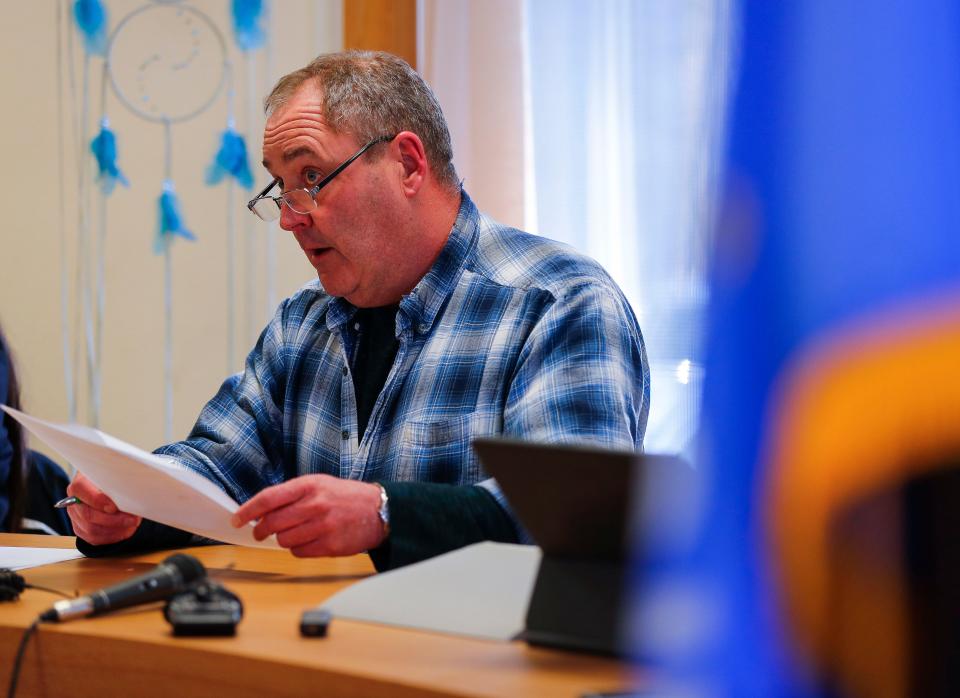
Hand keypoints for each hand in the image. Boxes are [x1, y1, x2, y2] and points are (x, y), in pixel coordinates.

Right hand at [66, 472, 141, 544]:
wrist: (111, 490)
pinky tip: (125, 530)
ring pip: (91, 529)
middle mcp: (75, 500)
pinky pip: (94, 538)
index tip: (114, 507)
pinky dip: (112, 536)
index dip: (97, 499)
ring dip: (115, 529)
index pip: (80, 489)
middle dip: (113, 520)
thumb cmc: (114, 482)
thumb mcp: (118, 477)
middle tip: (132, 519)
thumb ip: (119, 483)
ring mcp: (76, 516)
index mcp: (81, 482)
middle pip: (88, 514)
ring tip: (131, 524)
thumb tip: (131, 493)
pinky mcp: (81, 529)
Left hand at [230, 474, 385, 556]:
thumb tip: (262, 511)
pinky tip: (308, 540)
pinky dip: (298, 549)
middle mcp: (315, 505)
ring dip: (282, 539)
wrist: (378, 510)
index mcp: (309, 486)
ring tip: (294, 533)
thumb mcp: (319, 484)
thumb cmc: (346, 496)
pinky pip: (299, 552)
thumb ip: (291, 495)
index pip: (268, 499)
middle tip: (259, 532)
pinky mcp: (329, 545)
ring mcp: (323, 526)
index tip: (237, 518)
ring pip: (283, 540)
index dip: (248, 510)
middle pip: (272, 522)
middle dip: (260, 530)